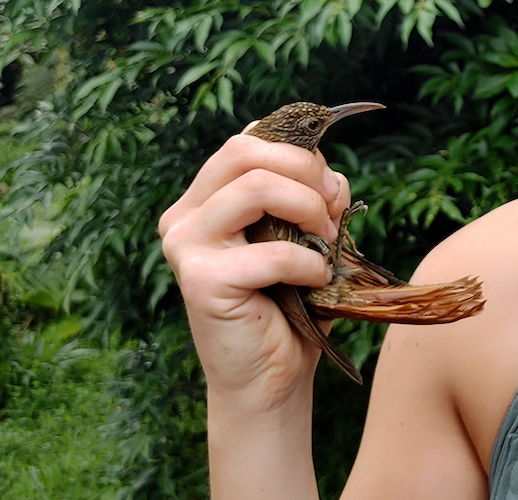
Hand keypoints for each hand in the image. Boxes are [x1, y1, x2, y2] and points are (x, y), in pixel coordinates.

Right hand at [159, 127, 353, 410]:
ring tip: (327, 243)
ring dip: (309, 208)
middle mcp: (184, 215)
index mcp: (206, 198)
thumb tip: (330, 174)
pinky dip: (309, 262)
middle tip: (333, 207)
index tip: (330, 186)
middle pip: (243, 150)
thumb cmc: (291, 303)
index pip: (247, 140)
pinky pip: (270, 251)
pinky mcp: (200, 280)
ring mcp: (185, 245)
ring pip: (254, 186)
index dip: (298, 151)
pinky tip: (317, 281)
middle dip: (304, 169)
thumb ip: (310, 195)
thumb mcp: (305, 235)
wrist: (272, 376)